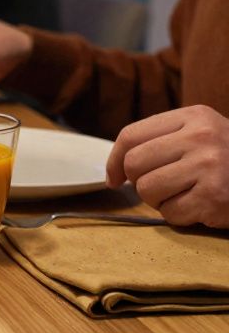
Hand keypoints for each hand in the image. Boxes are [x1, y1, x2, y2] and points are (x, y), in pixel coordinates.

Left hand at [105, 105, 228, 228]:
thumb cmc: (227, 159)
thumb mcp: (200, 133)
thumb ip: (162, 140)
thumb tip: (116, 169)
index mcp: (193, 117)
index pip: (131, 135)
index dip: (114, 160)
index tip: (114, 177)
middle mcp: (202, 138)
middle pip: (134, 164)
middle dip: (140, 181)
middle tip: (161, 186)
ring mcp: (209, 167)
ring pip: (147, 190)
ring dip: (159, 200)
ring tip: (184, 194)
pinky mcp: (214, 197)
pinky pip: (170, 213)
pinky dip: (179, 215)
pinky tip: (200, 206)